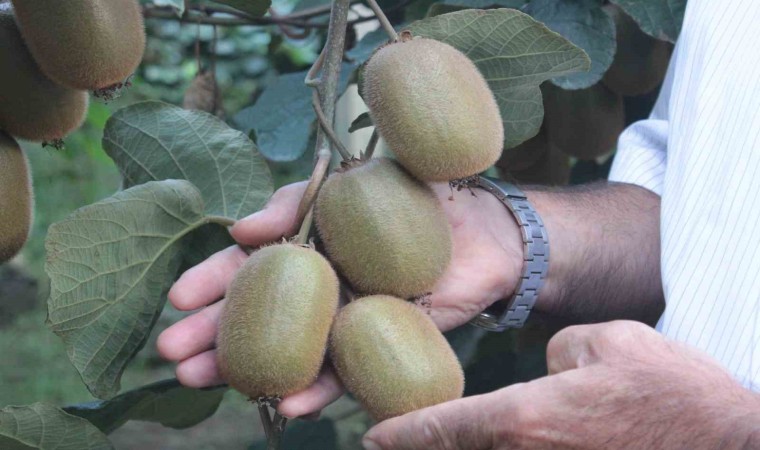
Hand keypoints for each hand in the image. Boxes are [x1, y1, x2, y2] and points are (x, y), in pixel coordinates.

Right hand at [157, 180, 522, 416]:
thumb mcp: (348, 187)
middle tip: (175, 355)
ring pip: (289, 351)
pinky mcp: (378, 345)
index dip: (211, 283)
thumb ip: (297, 204)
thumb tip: (239, 228)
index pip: (248, 269)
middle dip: (211, 335)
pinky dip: (318, 389)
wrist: (484, 230)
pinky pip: (344, 373)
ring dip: (247, 368)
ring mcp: (345, 322)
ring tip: (204, 380)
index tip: (176, 301)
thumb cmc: (413, 198)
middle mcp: (319, 292)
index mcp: (307, 251)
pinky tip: (289, 401)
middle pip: (257, 317)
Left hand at [363, 321, 759, 449]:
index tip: (372, 438)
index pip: (444, 426)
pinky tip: (507, 441)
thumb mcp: (609, 341)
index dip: (402, 433)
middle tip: (395, 445)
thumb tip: (548, 370)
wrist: (732, 445)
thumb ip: (559, 351)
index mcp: (527, 416)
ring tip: (444, 441)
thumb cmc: (674, 393)